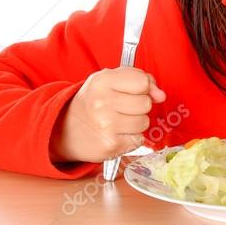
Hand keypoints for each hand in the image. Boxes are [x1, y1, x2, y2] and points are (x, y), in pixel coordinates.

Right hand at [50, 67, 165, 162]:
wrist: (64, 131)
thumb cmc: (93, 102)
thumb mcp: (110, 81)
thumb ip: (139, 79)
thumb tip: (161, 95)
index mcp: (102, 81)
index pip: (142, 81)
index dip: (142, 87)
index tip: (131, 91)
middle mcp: (102, 103)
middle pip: (146, 103)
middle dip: (139, 106)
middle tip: (122, 108)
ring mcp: (106, 126)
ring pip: (144, 122)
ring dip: (136, 123)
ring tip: (118, 122)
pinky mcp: (111, 145)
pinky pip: (139, 140)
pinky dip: (131, 138)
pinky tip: (116, 134)